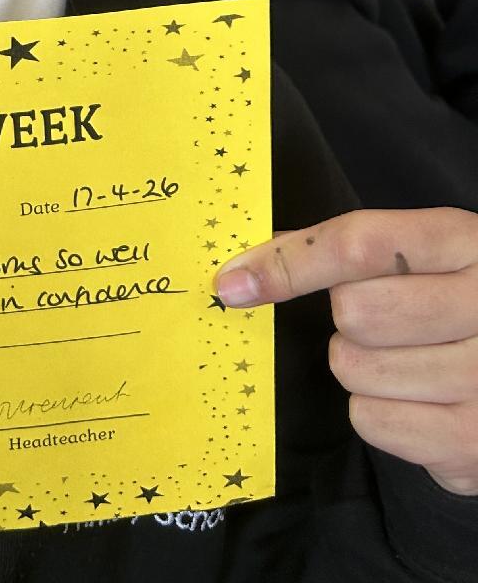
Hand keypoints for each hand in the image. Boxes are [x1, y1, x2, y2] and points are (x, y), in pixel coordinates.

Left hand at [216, 208, 477, 495]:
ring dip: (362, 366)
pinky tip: (420, 399)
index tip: (233, 282)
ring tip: (411, 361)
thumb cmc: (461, 302)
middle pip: (352, 311)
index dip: (288, 263)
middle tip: (390, 322)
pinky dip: (378, 412)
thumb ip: (349, 248)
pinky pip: (370, 421)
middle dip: (349, 319)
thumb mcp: (428, 254)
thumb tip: (250, 265)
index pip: (361, 244)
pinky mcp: (470, 443)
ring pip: (354, 368)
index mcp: (465, 243)